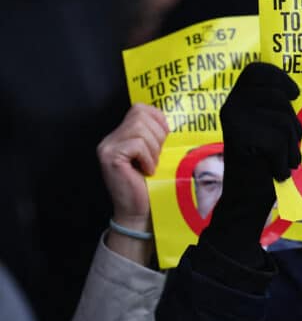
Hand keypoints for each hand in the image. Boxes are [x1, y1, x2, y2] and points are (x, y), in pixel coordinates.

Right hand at [96, 103, 168, 262]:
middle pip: (141, 115)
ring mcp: (108, 146)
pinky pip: (137, 144)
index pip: (140, 108)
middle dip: (158, 136)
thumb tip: (173, 123)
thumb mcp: (158, 156)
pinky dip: (148, 157)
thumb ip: (158, 137)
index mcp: (122, 135)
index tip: (166, 139)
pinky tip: (147, 171)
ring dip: (154, 149)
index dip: (158, 120)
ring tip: (152, 166)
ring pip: (140, 129)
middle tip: (157, 158)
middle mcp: (111, 138)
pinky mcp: (110, 156)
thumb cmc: (152, 186)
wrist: (140, 213)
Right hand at [203, 63, 300, 264]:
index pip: (256, 71)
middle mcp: (230, 107)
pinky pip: (281, 141)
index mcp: (235, 102)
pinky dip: (284, 160)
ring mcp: (234, 121)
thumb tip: (290, 91)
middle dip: (292, 124)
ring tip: (279, 161)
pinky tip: (274, 171)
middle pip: (279, 97)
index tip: (294, 94)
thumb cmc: (262, 166)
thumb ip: (272, 109)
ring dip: (290, 146)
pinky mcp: (242, 138)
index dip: (278, 77)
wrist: (245, 201)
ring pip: (284, 121)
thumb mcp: (268, 130)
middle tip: (285, 147)